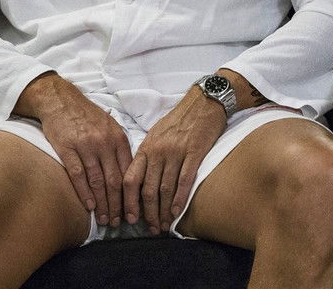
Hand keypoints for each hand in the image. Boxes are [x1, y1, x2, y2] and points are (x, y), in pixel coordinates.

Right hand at [14, 72, 131, 226]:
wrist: (61, 101)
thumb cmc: (87, 116)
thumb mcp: (110, 127)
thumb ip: (119, 148)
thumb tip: (129, 173)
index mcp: (118, 139)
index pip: (129, 172)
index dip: (132, 194)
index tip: (133, 211)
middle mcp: (105, 143)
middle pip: (115, 180)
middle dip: (118, 204)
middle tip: (119, 222)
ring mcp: (86, 146)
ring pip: (98, 180)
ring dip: (102, 203)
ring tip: (104, 219)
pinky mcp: (67, 148)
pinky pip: (78, 174)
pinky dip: (84, 192)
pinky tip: (89, 206)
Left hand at [123, 87, 225, 233]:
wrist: (204, 102)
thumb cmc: (180, 119)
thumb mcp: (156, 134)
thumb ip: (148, 155)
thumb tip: (141, 177)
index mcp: (146, 148)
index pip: (130, 179)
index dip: (128, 202)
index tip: (130, 217)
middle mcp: (158, 152)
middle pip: (147, 189)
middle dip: (148, 213)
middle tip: (151, 228)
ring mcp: (176, 153)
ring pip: (165, 189)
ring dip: (163, 211)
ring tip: (164, 225)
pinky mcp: (195, 153)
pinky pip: (184, 180)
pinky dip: (179, 198)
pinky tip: (176, 211)